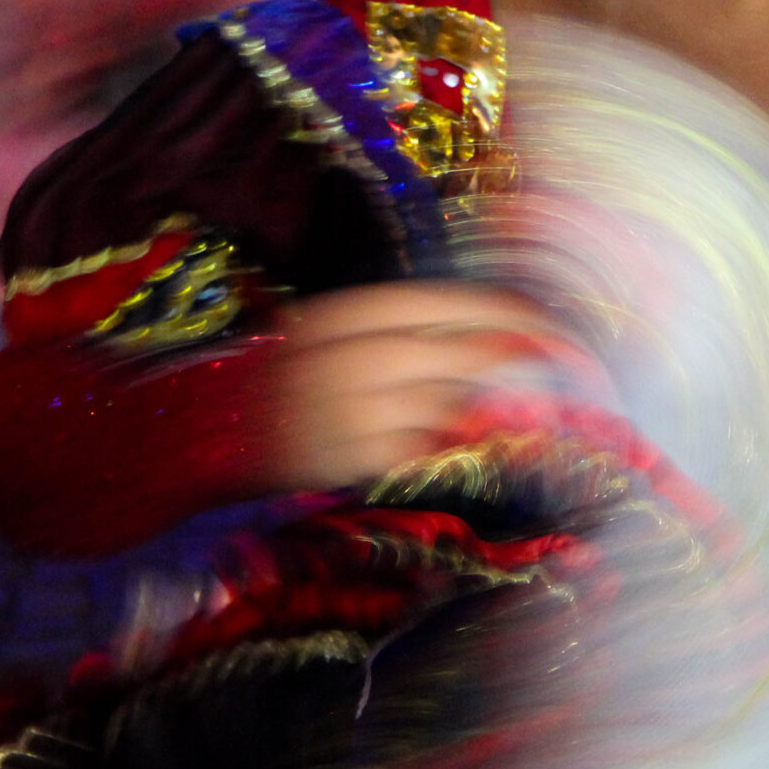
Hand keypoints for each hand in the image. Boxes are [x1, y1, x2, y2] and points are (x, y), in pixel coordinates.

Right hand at [271, 282, 584, 489]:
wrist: (215, 436)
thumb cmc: (283, 376)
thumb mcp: (329, 332)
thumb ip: (396, 329)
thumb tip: (486, 330)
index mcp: (339, 316)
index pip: (440, 304)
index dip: (500, 310)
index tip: (544, 317)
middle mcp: (347, 362)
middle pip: (455, 355)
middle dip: (509, 356)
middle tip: (554, 358)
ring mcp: (351, 418)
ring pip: (447, 406)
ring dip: (479, 401)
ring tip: (489, 396)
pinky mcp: (356, 464)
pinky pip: (426, 447)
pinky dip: (446, 439)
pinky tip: (452, 432)